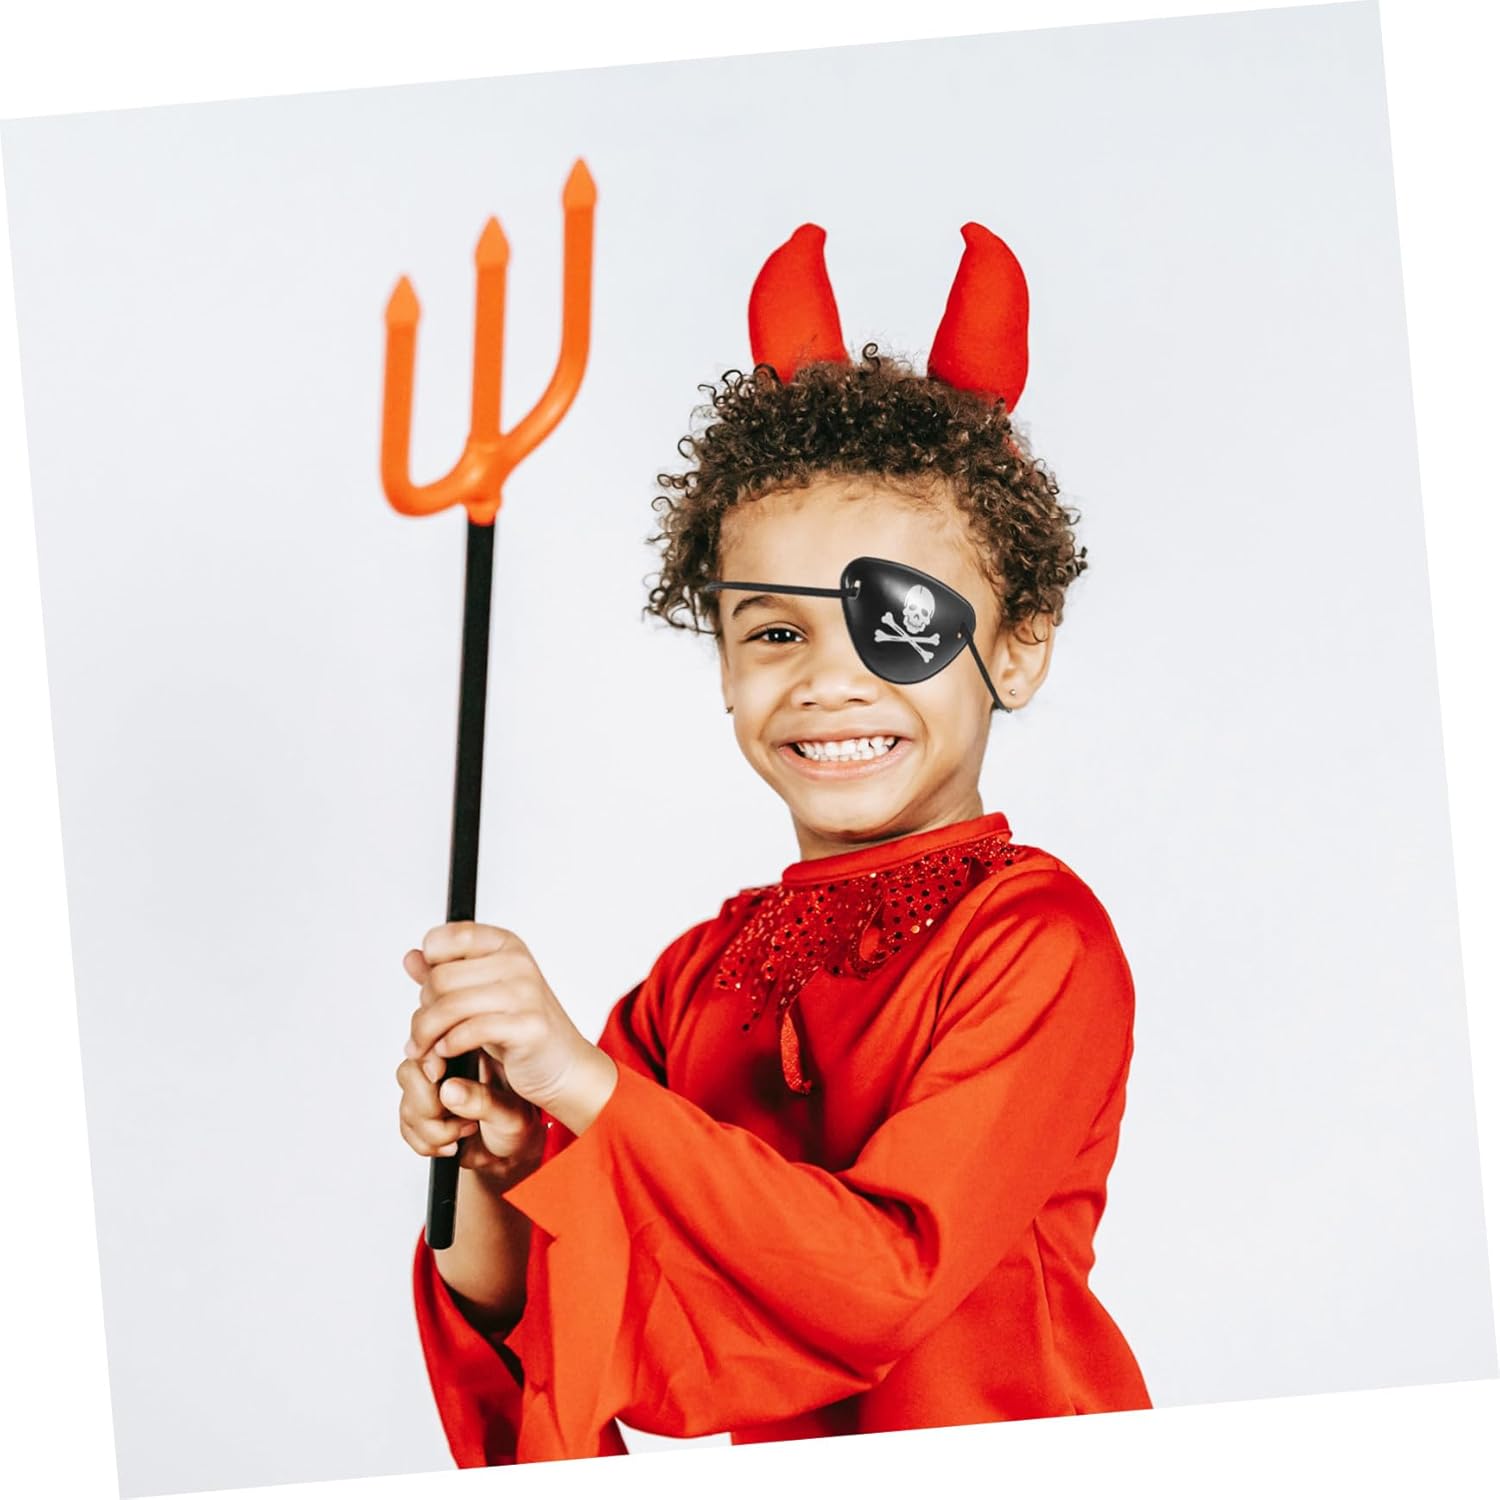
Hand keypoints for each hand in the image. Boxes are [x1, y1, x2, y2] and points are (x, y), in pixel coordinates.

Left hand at [403, 922, 617, 1136]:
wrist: (563, 1066)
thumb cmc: (520, 1029)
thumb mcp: (480, 994)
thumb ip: (445, 974)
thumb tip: (411, 958)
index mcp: (504, 945)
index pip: (446, 938)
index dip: (429, 966)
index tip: (429, 992)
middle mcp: (516, 962)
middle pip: (440, 979)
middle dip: (422, 1012)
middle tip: (421, 1036)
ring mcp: (525, 992)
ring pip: (449, 1006)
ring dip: (427, 1035)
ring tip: (425, 1051)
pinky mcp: (527, 1025)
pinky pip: (469, 1031)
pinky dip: (448, 1046)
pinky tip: (447, 1053)